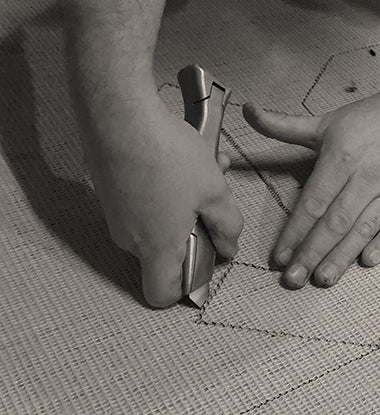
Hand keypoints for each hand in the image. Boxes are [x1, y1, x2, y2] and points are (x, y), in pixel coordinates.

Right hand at [86, 102, 242, 306]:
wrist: (118, 114)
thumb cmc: (167, 155)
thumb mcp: (215, 192)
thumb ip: (228, 227)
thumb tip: (228, 248)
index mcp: (156, 248)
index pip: (161, 295)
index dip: (185, 287)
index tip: (206, 261)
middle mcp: (130, 238)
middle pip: (165, 256)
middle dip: (196, 234)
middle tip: (215, 206)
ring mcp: (116, 214)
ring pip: (160, 222)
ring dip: (188, 204)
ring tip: (210, 172)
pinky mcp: (110, 191)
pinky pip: (146, 202)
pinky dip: (169, 189)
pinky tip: (188, 158)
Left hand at [243, 90, 379, 288]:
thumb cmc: (370, 119)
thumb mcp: (325, 122)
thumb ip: (284, 125)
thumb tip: (247, 110)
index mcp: (341, 157)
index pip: (313, 203)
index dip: (295, 232)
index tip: (280, 257)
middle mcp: (367, 175)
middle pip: (335, 222)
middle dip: (312, 253)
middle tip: (294, 280)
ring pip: (363, 229)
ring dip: (342, 256)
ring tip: (323, 279)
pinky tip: (367, 261)